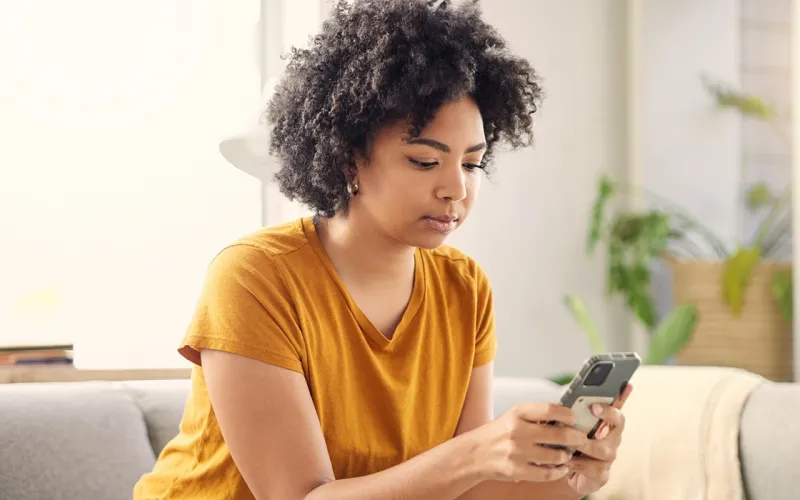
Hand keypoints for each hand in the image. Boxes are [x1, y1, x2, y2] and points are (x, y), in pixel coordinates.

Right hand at [473, 402, 588, 482]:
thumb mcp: (513, 416)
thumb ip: (536, 415)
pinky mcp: (517, 470)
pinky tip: (560, 468)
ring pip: (555, 456)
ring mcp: (517, 452)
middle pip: (558, 434)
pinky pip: (546, 473)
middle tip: (581, 439)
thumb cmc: (497, 433)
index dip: (567, 414)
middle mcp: (517, 431)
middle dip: (576, 438)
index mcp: (517, 413)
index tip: (573, 419)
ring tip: (567, 454)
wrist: (474, 453)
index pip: (550, 409)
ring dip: (566, 455)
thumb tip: (565, 417)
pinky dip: (558, 471)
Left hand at [566, 383, 633, 495]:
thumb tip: (561, 403)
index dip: (609, 411)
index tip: (594, 406)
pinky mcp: (601, 474)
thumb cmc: (575, 444)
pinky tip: (560, 459)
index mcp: (609, 427)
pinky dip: (572, 462)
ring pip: (600, 451)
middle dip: (592, 429)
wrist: (575, 472)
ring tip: (563, 444)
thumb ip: (575, 416)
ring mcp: (608, 459)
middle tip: (572, 430)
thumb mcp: (575, 428)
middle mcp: (613, 442)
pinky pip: (589, 467)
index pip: (618, 417)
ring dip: (580, 446)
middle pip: (613, 435)